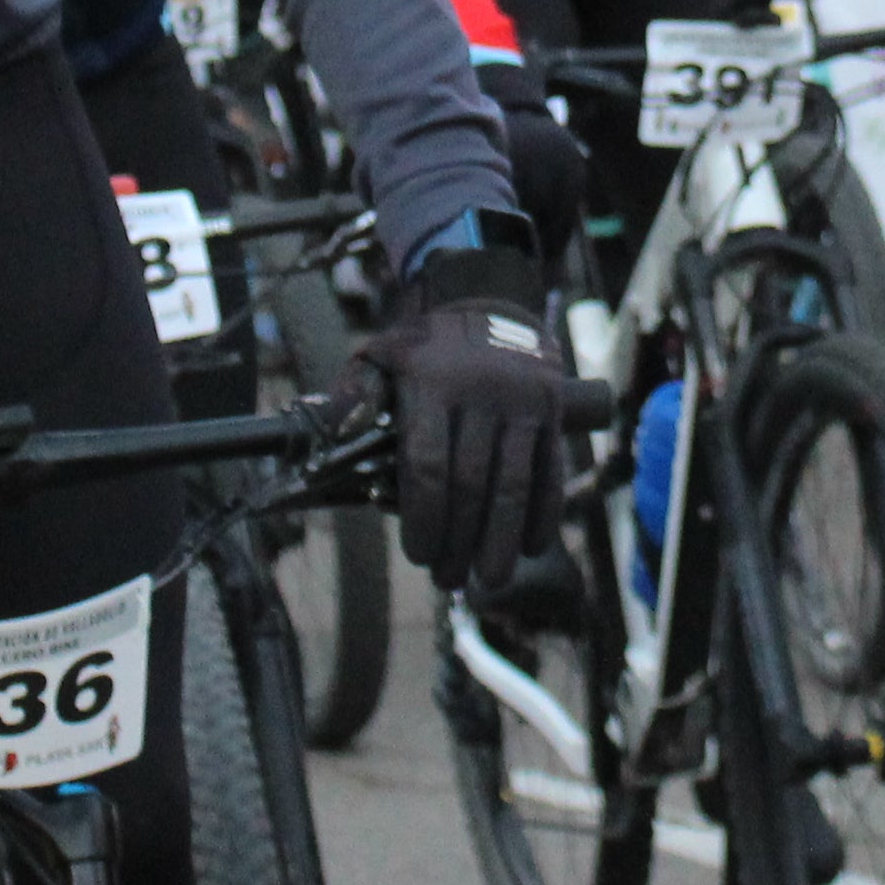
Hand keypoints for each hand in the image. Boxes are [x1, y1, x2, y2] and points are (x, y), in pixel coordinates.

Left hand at [366, 242, 568, 597]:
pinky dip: (544, 515)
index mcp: (433, 383)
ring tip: (489, 580)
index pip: (428, 466)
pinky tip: (530, 547)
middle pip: (472, 485)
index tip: (419, 555)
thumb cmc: (426, 346)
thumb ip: (352, 396)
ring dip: (502, 541)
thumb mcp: (379, 355)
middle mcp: (482, 394)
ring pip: (515, 486)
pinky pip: (551, 472)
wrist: (491, 305)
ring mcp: (523, 404)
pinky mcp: (553, 413)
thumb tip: (332, 434)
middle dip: (459, 541)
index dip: (424, 519)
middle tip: (448, 579)